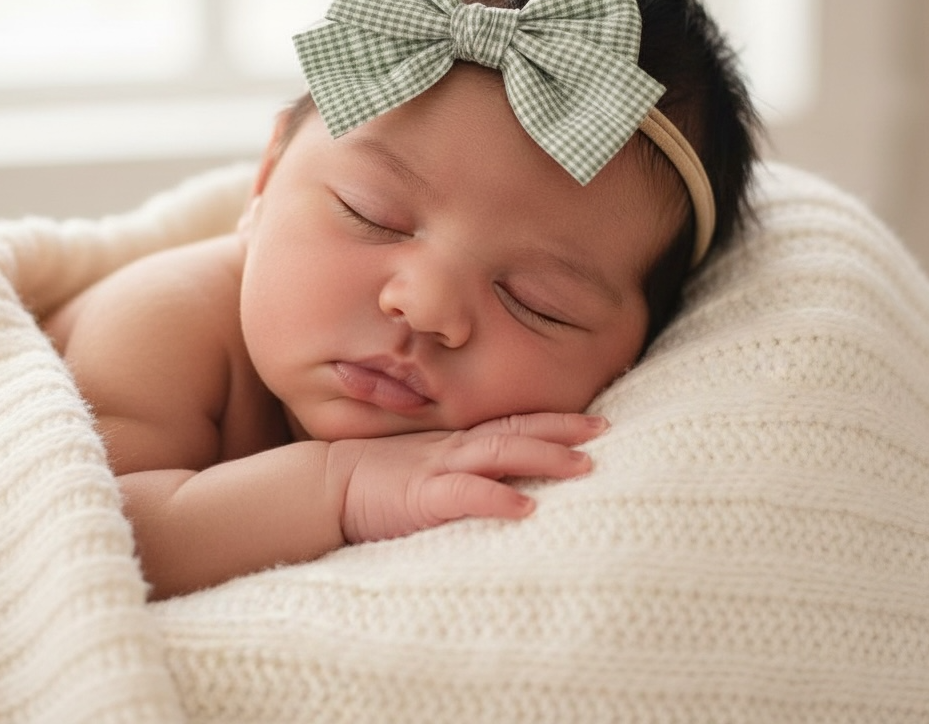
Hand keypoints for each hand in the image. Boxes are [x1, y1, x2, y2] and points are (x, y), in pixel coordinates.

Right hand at [332, 412, 607, 544]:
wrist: (322, 486)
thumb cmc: (373, 480)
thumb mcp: (422, 467)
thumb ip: (458, 469)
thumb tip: (502, 480)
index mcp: (455, 444)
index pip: (512, 424)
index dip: (553, 420)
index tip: (593, 420)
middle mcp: (454, 450)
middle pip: (517, 430)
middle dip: (563, 429)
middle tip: (605, 430)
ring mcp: (439, 470)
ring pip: (501, 454)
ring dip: (545, 457)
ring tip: (584, 466)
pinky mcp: (422, 498)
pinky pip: (465, 495)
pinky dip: (498, 498)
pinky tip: (528, 508)